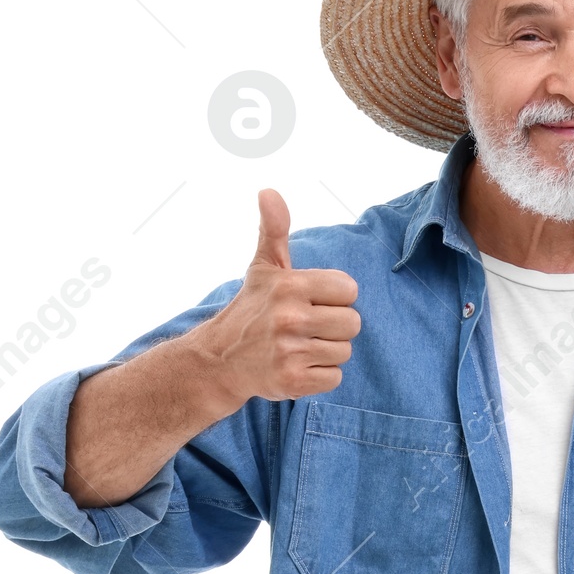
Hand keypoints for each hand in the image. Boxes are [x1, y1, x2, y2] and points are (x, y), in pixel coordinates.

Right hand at [197, 189, 359, 403]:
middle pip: (353, 323)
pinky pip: (334, 378)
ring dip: (327, 351)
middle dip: (334, 327)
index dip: (335, 297)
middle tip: (308, 327)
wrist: (220, 360)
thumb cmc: (251, 310)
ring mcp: (291, 352)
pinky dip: (320, 376)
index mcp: (290, 286)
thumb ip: (274, 229)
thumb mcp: (263, 267)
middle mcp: (290, 318)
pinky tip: (299, 366)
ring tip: (300, 347)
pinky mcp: (292, 381)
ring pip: (344, 352)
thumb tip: (268, 191)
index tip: (312, 301)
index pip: (349, 290)